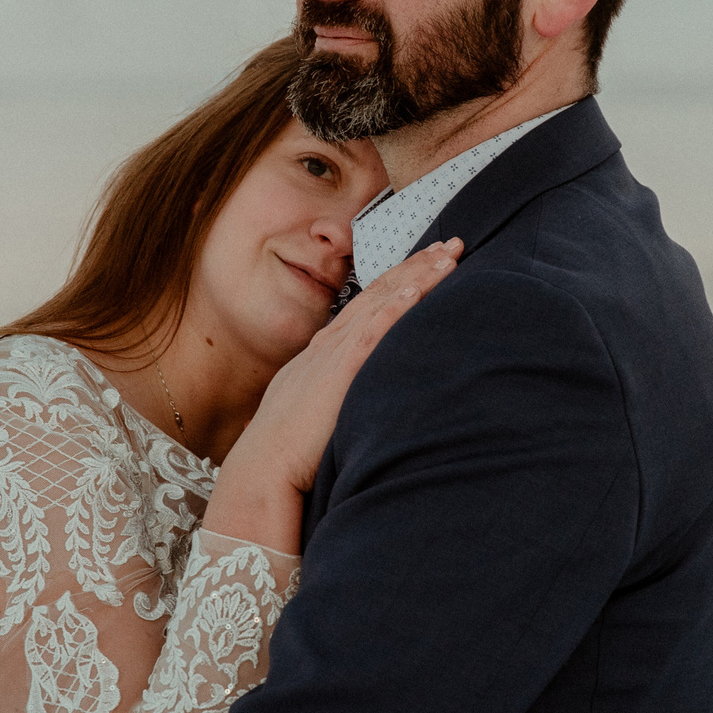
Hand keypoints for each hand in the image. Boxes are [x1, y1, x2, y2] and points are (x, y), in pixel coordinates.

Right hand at [203, 238, 460, 549]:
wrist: (263, 468)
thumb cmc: (286, 451)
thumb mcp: (313, 413)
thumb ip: (336, 397)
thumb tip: (353, 401)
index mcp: (322, 354)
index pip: (367, 306)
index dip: (397, 280)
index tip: (424, 264)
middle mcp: (329, 345)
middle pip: (379, 294)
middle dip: (415, 266)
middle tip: (449, 244)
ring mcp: (333, 355)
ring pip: (382, 303)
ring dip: (417, 277)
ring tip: (448, 255)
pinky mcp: (340, 372)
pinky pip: (373, 331)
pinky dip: (396, 307)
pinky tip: (418, 289)